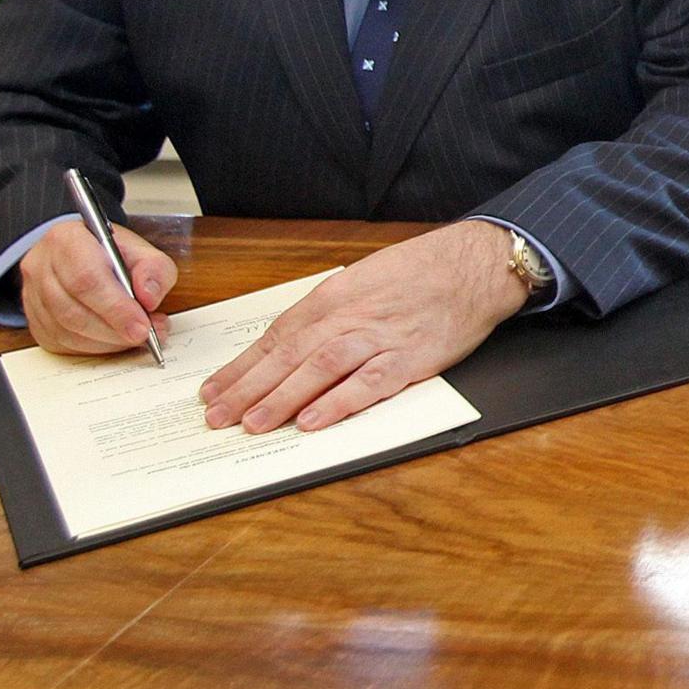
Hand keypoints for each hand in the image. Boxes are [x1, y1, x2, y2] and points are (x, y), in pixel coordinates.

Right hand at [20, 218, 175, 354]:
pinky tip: (115, 340)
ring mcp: (32, 296)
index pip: (86, 278)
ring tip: (136, 336)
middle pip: (72, 310)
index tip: (142, 325)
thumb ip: (154, 268)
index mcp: (66, 240)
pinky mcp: (34, 321)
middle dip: (113, 329)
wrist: (82, 255)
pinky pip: (61, 343)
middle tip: (144, 335)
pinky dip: (94, 347)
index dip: (115, 307)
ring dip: (106, 341)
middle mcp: (41, 267)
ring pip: (65, 331)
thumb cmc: (110, 253)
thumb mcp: (141, 250)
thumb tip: (149, 297)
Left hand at [199, 222, 529, 433]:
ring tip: (252, 423)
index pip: (277, 336)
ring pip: (318, 369)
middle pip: (288, 355)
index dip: (242, 366)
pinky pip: (367, 383)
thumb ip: (329, 313)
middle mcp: (349, 316)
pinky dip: (337, 403)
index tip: (213, 390)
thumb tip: (292, 347)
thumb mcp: (363, 280)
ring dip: (282, 398)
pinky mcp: (409, 358)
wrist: (474, 265)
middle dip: (247, 388)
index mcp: (334, 296)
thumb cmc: (421, 271)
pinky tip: (312, 421)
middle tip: (216, 416)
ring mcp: (379, 337)